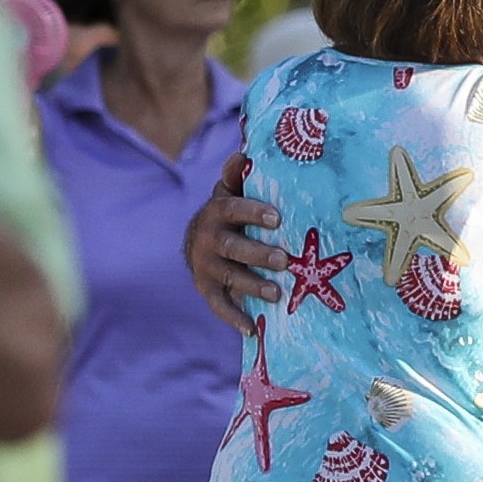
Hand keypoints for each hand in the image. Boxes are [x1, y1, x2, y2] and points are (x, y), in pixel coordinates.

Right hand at [185, 152, 283, 329]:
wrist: (196, 242)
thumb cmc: (228, 213)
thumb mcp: (230, 191)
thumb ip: (238, 175)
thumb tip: (243, 152)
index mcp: (217, 211)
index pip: (234, 209)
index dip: (254, 212)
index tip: (277, 218)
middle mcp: (208, 239)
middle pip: (234, 248)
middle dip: (259, 254)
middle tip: (285, 260)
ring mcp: (206, 266)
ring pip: (230, 277)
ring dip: (253, 285)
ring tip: (277, 293)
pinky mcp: (206, 289)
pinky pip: (219, 306)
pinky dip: (234, 319)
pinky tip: (253, 330)